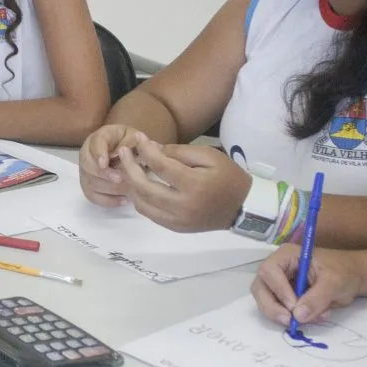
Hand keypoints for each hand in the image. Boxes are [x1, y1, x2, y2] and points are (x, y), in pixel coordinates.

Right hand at [78, 124, 138, 205]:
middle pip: (87, 165)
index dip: (98, 154)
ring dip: (109, 188)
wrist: (129, 152)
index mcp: (100, 137)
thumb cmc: (131, 143)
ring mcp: (86, 171)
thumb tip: (141, 150)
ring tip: (128, 190)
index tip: (104, 163)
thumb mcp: (135, 137)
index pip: (95, 143)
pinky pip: (93, 197)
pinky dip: (109, 200)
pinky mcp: (89, 186)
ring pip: (90, 182)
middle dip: (103, 173)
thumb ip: (136, 143)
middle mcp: (88, 153)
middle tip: (119, 178)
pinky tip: (124, 200)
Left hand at [114, 135, 250, 232]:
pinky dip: (141, 200)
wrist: (243, 207)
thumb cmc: (228, 177)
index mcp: (194, 184)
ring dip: (131, 185)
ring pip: (142, 204)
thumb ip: (179, 152)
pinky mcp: (176, 228)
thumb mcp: (209, 156)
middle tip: (123, 153)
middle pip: (144, 187)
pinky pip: (150, 215)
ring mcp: (178, 221)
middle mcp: (183, 206)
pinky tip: (140, 187)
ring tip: (129, 169)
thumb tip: (152, 148)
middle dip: (129, 167)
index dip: (145, 150)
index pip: (160, 166)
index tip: (138, 138)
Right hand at [251, 244, 362, 326]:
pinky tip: (313, 317)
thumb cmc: (343, 272)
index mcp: (287, 256)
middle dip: (273, 308)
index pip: (269, 271)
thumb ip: (317, 298)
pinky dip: (293, 319)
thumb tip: (298, 316)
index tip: (294, 307)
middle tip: (290, 322)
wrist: (351, 278)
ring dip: (285, 315)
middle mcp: (277, 268)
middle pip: (260, 288)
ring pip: (266, 302)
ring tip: (313, 317)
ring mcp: (278, 284)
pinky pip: (278, 311)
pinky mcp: (282, 298)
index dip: (279, 290)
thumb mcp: (334, 282)